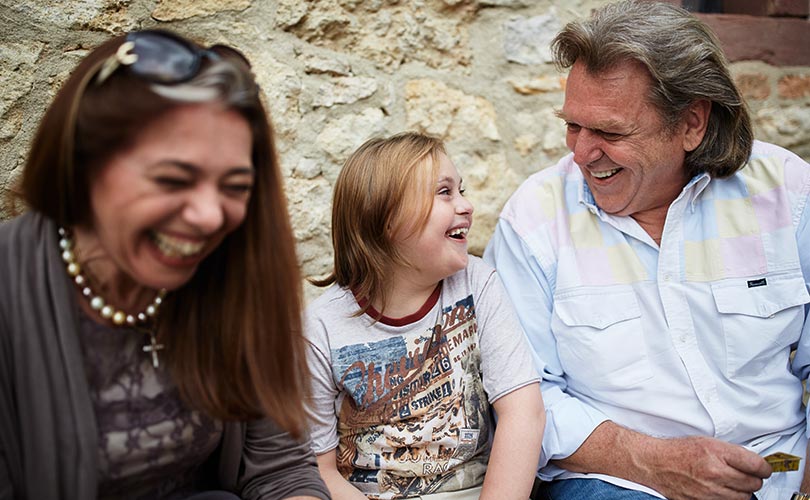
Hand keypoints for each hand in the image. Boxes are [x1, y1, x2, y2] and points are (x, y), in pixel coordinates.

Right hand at [642, 436, 770, 499]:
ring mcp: (710, 491)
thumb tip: (753, 463)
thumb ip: (731, 452)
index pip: (757, 465)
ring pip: (744, 497)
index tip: (763, 468)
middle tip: (747, 474)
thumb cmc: (678, 451)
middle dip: (753, 479)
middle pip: (754, 483)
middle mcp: (716, 473)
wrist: (655, 463)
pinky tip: (722, 490)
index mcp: (717, 453)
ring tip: (732, 482)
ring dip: (742, 491)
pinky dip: (729, 498)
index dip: (764, 467)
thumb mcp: (707, 442)